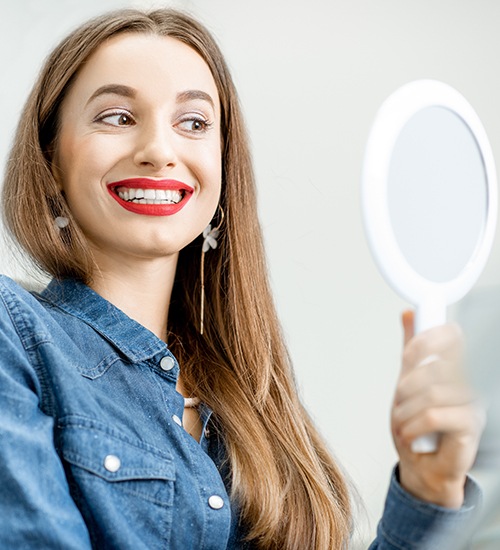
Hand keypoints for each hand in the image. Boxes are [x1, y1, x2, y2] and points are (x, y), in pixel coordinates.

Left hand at [391, 311, 484, 507]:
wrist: (423, 467)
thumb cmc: (418, 425)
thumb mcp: (408, 382)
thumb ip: (412, 351)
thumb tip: (409, 314)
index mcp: (456, 368)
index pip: (453, 337)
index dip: (427, 340)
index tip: (407, 356)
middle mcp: (469, 382)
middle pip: (436, 365)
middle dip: (406, 386)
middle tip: (401, 402)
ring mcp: (473, 403)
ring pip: (431, 393)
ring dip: (405, 411)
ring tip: (403, 422)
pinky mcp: (471, 427)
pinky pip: (433, 416)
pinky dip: (411, 426)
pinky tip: (409, 434)